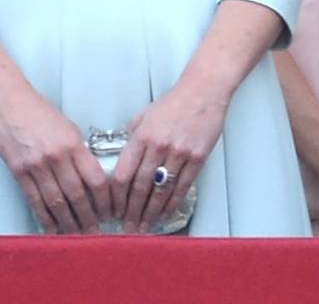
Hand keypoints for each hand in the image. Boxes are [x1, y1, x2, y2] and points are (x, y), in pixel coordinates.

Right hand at [0, 87, 110, 233]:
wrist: (10, 104)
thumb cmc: (40, 113)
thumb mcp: (68, 128)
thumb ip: (79, 152)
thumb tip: (91, 176)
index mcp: (73, 144)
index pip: (96, 178)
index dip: (105, 199)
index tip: (111, 210)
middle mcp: (57, 157)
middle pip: (77, 195)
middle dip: (88, 217)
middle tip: (95, 232)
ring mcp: (36, 166)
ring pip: (56, 202)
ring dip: (68, 222)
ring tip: (76, 235)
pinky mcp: (19, 172)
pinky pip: (34, 200)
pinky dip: (44, 216)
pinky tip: (52, 227)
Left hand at [113, 82, 229, 232]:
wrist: (204, 90)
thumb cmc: (175, 101)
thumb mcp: (144, 115)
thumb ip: (132, 138)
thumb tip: (125, 158)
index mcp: (141, 136)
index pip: (122, 174)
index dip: (116, 197)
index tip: (113, 210)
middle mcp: (158, 146)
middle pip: (140, 187)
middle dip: (132, 212)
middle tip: (127, 228)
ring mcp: (179, 153)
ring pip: (161, 191)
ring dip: (151, 212)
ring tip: (144, 226)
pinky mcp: (197, 157)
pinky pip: (183, 186)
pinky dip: (173, 203)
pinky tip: (166, 213)